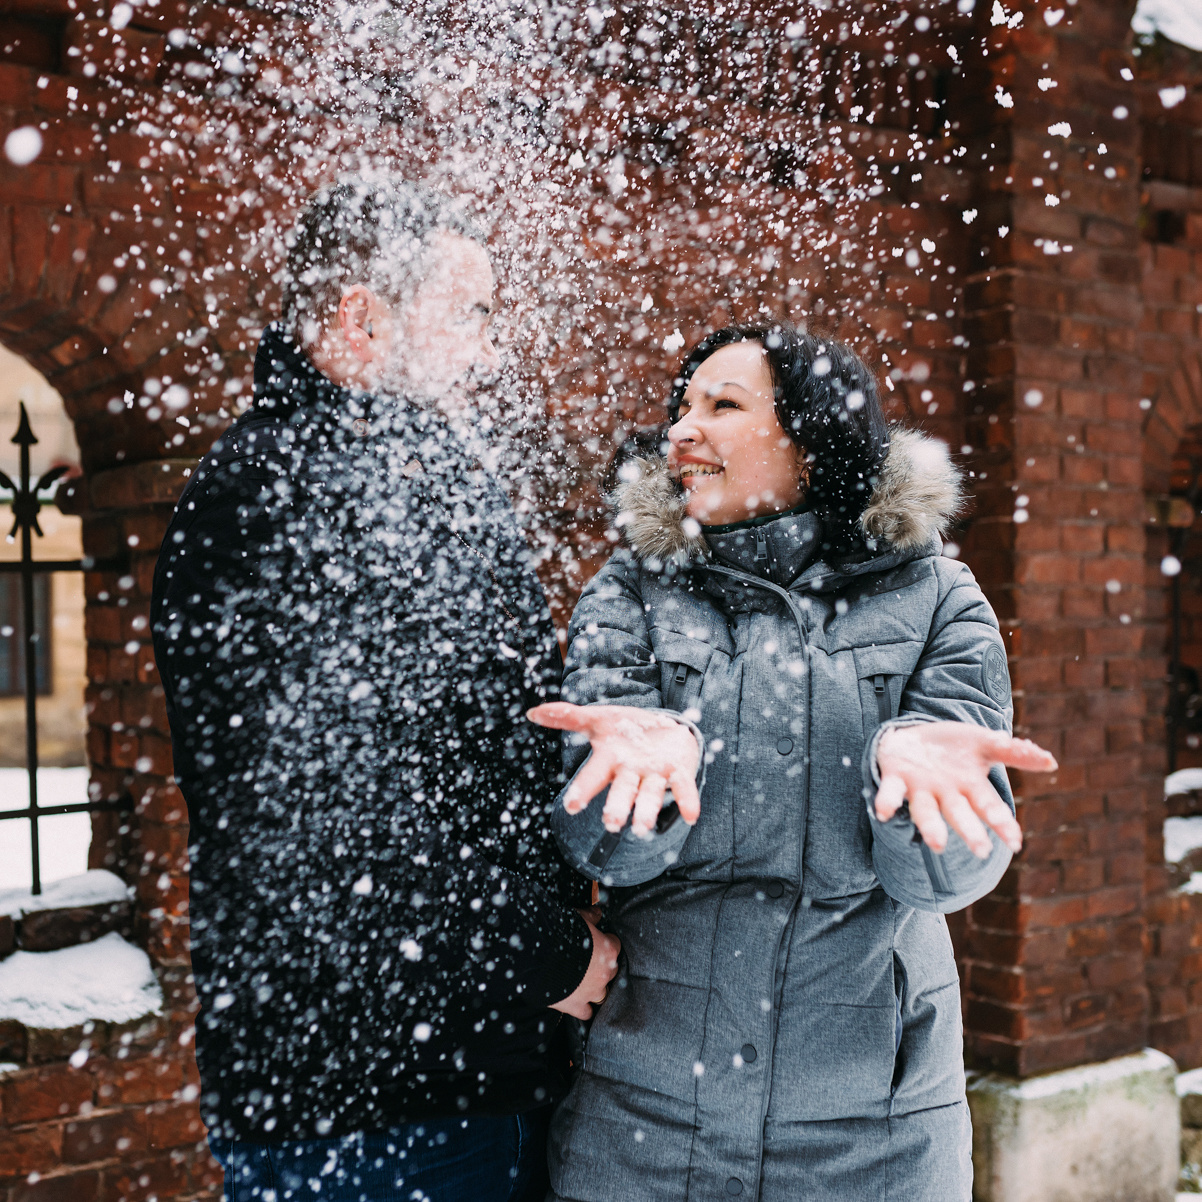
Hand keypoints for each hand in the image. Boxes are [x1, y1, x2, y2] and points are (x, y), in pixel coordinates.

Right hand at [528, 702, 700, 835]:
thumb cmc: (626, 729)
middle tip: (612, 823)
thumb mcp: (598, 719)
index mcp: (610, 760)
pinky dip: (688, 801)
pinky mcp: (679, 770)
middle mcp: (631, 773)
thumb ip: (567, 717)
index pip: (593, 776)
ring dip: (647, 809)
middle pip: (622, 791)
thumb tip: (532, 713)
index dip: (583, 790)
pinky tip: (692, 816)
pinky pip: (684, 787)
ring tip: (643, 827)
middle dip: (618, 806)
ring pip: (650, 794)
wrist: (663, 730)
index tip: (572, 807)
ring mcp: (655, 774)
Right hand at [550, 910, 620, 1019]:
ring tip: (584, 983)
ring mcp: (591, 991)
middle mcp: (604, 973)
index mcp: (608, 950)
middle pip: (611, 971)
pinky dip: (584, 1008)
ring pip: (603, 994)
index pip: (615, 946)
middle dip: (601, 967)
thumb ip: (591, 916)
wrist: (540, 954)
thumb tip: (598, 913)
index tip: (597, 942)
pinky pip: (587, 1013)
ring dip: (595, 988)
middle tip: (588, 962)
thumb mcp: (578, 917)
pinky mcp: (576, 1005)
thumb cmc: (560, 932)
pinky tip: (578, 1003)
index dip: (605, 943)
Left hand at [875, 721, 1056, 858]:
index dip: (1002, 824)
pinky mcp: (896, 778)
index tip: (1015, 842)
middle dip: (970, 832)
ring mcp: (920, 789)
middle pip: (959, 816)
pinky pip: (891, 793)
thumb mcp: (985, 743)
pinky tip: (883, 812)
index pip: (989, 808)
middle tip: (981, 851)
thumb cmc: (953, 747)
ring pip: (925, 812)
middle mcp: (946, 794)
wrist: (912, 737)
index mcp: (970, 787)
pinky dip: (887, 802)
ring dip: (931, 827)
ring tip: (937, 843)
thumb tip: (1051, 762)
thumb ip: (1015, 752)